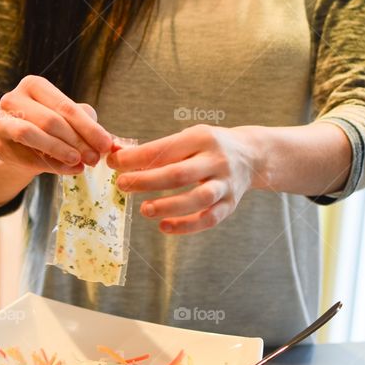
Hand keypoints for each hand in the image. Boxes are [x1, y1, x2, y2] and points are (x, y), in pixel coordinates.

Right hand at [0, 75, 112, 175]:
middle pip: (49, 120)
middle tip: (94, 158)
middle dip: (76, 141)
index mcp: (33, 85)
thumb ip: (86, 125)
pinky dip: (50, 164)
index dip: (88, 127)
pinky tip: (68, 169)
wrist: (20, 145)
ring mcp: (2, 122)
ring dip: (59, 150)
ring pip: (30, 135)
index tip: (106, 144)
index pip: (64, 106)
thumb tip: (107, 142)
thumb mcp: (69, 119)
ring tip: (79, 162)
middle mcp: (13, 98)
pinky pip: (25, 156)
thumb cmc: (49, 126)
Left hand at [107, 124, 258, 234]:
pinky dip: (187, 225)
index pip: (165, 148)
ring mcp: (226, 184)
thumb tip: (113, 153)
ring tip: (144, 210)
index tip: (113, 163)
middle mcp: (216, 160)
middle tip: (122, 185)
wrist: (252, 155)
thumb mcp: (186, 138)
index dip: (137, 157)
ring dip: (168, 206)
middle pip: (179, 174)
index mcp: (201, 138)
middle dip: (147, 180)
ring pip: (198, 198)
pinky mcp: (230, 204)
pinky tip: (164, 227)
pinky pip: (210, 219)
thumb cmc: (207, 146)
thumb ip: (153, 149)